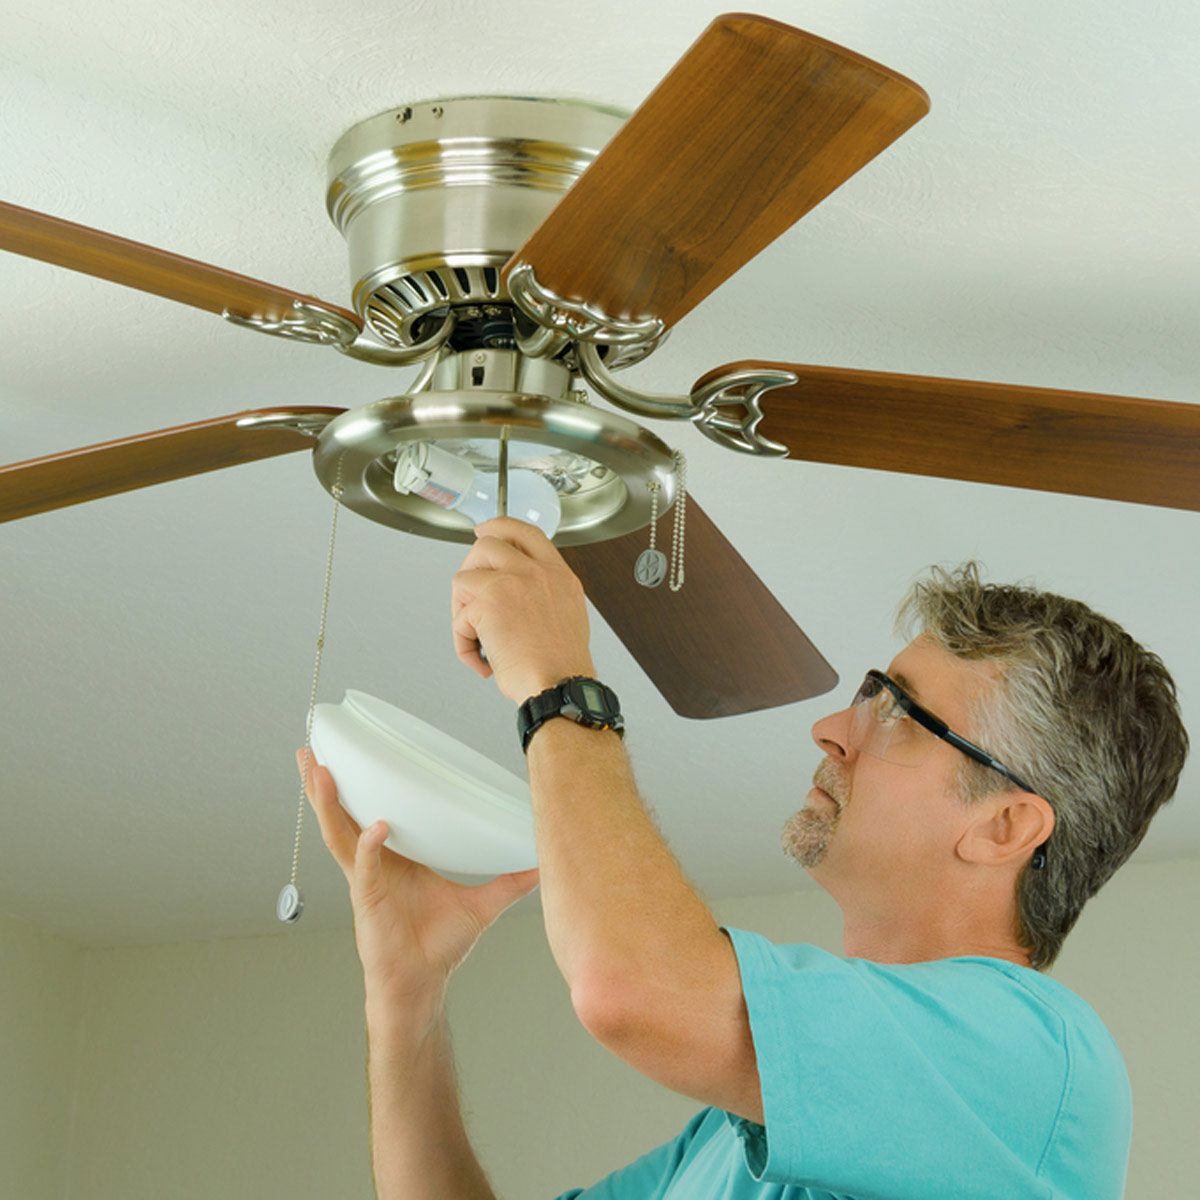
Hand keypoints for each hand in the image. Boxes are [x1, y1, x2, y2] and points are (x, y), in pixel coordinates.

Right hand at [298, 748, 539, 1010]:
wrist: (422, 986)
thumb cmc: (439, 947)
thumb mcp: (480, 905)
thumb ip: (509, 882)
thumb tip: (542, 864)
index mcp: (395, 858)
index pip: (372, 811)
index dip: (358, 786)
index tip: (351, 754)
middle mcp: (374, 864)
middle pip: (342, 816)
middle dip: (325, 785)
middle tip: (312, 751)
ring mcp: (366, 882)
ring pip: (340, 835)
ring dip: (328, 804)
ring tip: (320, 773)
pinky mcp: (367, 902)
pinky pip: (366, 868)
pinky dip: (369, 847)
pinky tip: (377, 828)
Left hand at [451, 516, 596, 703]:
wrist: (559, 684)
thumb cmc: (562, 663)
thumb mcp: (566, 613)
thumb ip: (542, 592)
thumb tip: (513, 592)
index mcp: (557, 574)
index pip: (526, 532)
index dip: (499, 527)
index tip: (485, 531)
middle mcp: (535, 572)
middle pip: (487, 545)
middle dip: (471, 568)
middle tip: (470, 596)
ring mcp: (511, 583)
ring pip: (463, 578)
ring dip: (462, 609)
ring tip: (477, 634)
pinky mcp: (488, 603)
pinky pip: (458, 617)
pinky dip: (463, 641)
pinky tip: (480, 657)